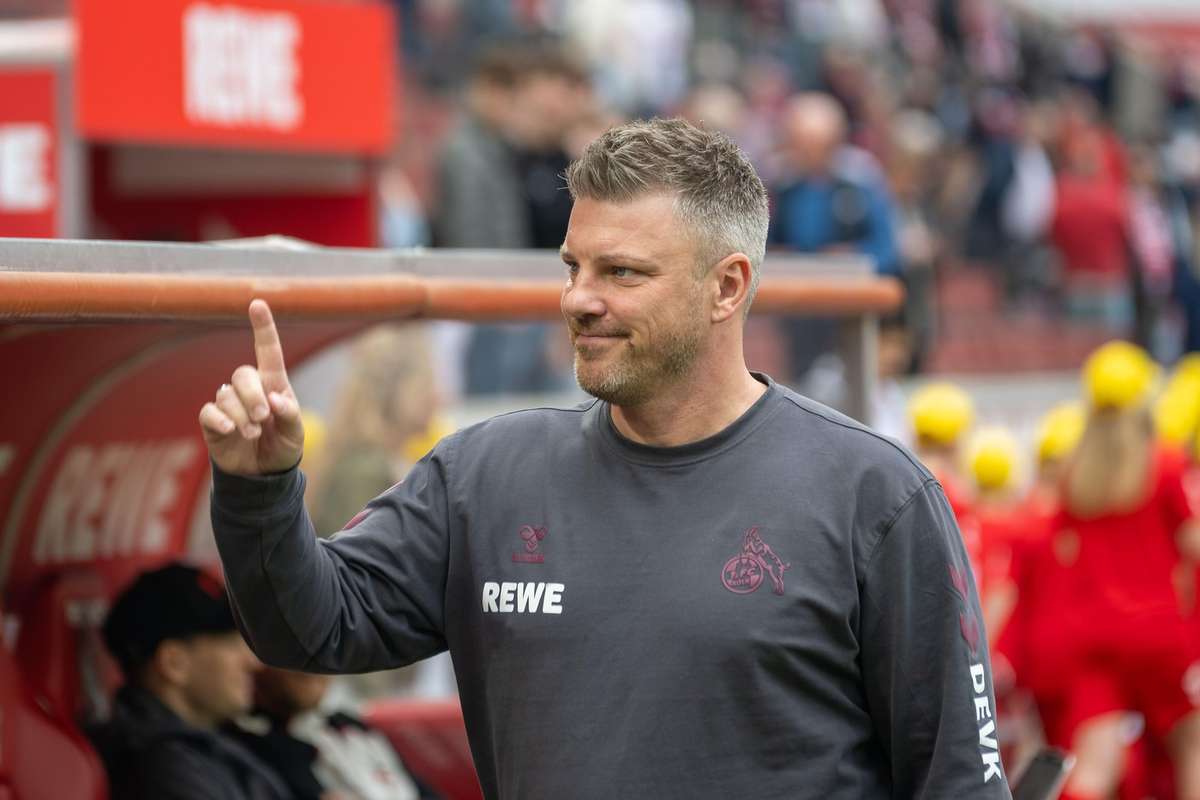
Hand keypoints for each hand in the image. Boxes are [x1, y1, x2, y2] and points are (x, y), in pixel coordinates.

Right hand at [198, 299, 304, 475]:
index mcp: (274, 384)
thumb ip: (290, 415)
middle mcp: (249, 389)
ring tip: (253, 435)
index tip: (257, 303)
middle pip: (242, 374)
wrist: (262, 474)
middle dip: (253, 396)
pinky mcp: (213, 420)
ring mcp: (229, 403)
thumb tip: (275, 399)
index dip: (263, 328)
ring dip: (241, 416)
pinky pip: (209, 411)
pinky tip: (230, 432)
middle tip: (263, 418)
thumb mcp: (296, 434)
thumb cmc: (283, 447)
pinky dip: (220, 420)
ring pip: (226, 395)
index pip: (268, 351)